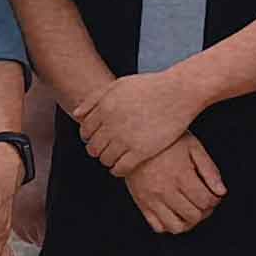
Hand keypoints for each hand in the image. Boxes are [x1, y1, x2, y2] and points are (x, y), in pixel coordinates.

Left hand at [76, 64, 203, 176]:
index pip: (85, 131)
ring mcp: (126, 139)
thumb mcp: (118, 85)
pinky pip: (120, 168)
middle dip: (97, 150)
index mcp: (104, 108)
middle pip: (93, 147)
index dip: (90, 136)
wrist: (179, 92)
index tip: (99, 138)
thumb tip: (76, 114)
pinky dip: (117, 170)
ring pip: (104, 159)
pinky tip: (122, 166)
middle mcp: (112, 124)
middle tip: (106, 149)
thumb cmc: (150, 87)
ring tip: (116, 157)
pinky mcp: (141, 151)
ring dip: (107, 160)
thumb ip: (95, 98)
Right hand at [126, 134, 224, 236]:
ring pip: (176, 227)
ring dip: (189, 222)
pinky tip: (175, 212)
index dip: (215, 200)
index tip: (215, 194)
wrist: (134, 138)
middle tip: (205, 201)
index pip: (205, 201)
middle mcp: (165, 190)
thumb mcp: (193, 147)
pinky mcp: (142, 204)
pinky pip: (158, 227)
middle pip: (193, 216)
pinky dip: (169, 225)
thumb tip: (221, 191)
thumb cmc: (166, 141)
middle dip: (205, 211)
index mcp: (180, 175)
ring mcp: (151, 199)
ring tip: (192, 210)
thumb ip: (210, 170)